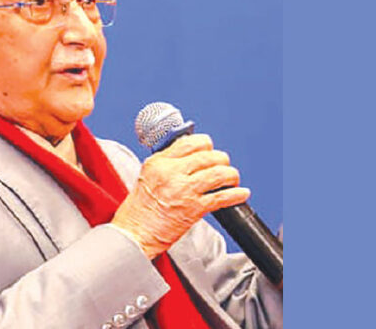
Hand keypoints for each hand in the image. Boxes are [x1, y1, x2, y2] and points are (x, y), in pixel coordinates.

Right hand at [111, 134, 249, 258]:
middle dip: (221, 160)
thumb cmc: (139, 209)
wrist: (134, 234)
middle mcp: (172, 173)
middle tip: (223, 166)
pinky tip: (241, 194)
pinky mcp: (193, 209)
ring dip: (231, 175)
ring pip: (218, 174)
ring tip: (232, 179)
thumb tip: (190, 156)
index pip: (189, 142)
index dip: (206, 144)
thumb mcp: (147, 176)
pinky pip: (222, 197)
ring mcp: (183, 190)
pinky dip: (236, 195)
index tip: (210, 149)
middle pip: (208, 156)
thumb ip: (167, 163)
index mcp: (159, 162)